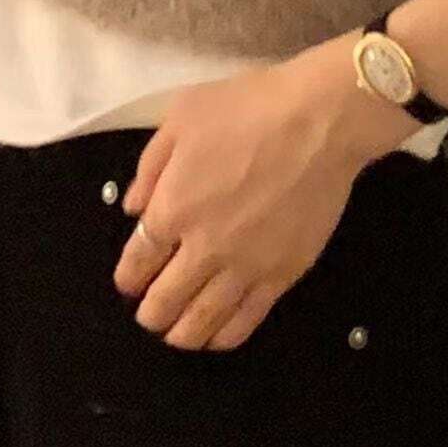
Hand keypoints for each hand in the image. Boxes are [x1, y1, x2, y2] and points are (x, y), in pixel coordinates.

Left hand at [113, 52, 408, 350]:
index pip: (138, 260)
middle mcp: (203, 248)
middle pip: (164, 301)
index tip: (128, 283)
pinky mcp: (281, 276)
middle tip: (149, 314)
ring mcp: (244, 267)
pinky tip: (217, 337)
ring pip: (202, 322)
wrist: (319, 122)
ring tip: (177, 334)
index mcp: (173, 208)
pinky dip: (224, 337)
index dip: (128, 278)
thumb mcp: (182, 117)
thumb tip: (132, 210)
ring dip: (182, 334)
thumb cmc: (247, 108)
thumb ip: (150, 167)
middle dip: (150, 313)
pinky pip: (246, 321)